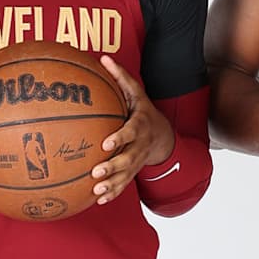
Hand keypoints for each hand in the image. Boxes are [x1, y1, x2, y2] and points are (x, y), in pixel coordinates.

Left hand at [92, 56, 176, 203]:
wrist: (162, 135)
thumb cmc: (142, 111)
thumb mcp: (136, 93)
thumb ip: (120, 77)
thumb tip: (103, 58)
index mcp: (139, 126)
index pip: (130, 132)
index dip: (119, 138)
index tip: (105, 144)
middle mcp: (139, 146)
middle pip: (127, 158)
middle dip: (113, 167)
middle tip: (96, 172)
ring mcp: (137, 161)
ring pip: (125, 175)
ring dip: (112, 184)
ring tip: (96, 189)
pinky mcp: (133, 171)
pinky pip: (124, 184)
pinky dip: (113, 193)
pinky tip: (99, 200)